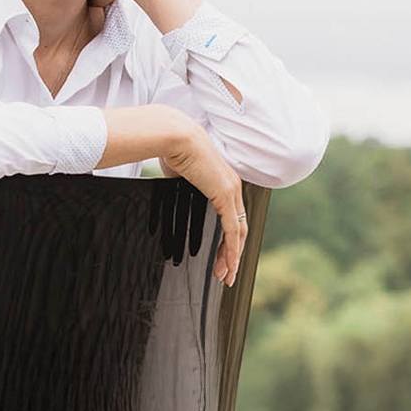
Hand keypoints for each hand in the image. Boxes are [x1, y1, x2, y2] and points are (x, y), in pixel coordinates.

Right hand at [158, 120, 247, 286]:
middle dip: (232, 254)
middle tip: (225, 273)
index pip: (231, 215)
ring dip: (232, 257)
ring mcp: (231, 191)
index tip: (219, 254)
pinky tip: (228, 264)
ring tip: (226, 276)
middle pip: (238, 228)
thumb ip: (183, 184)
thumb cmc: (172, 148)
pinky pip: (232, 229)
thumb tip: (174, 190)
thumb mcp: (180, 172)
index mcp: (223, 180)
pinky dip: (231, 249)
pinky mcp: (225, 195)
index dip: (228, 238)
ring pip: (238, 232)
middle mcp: (232, 186)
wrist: (174, 135)